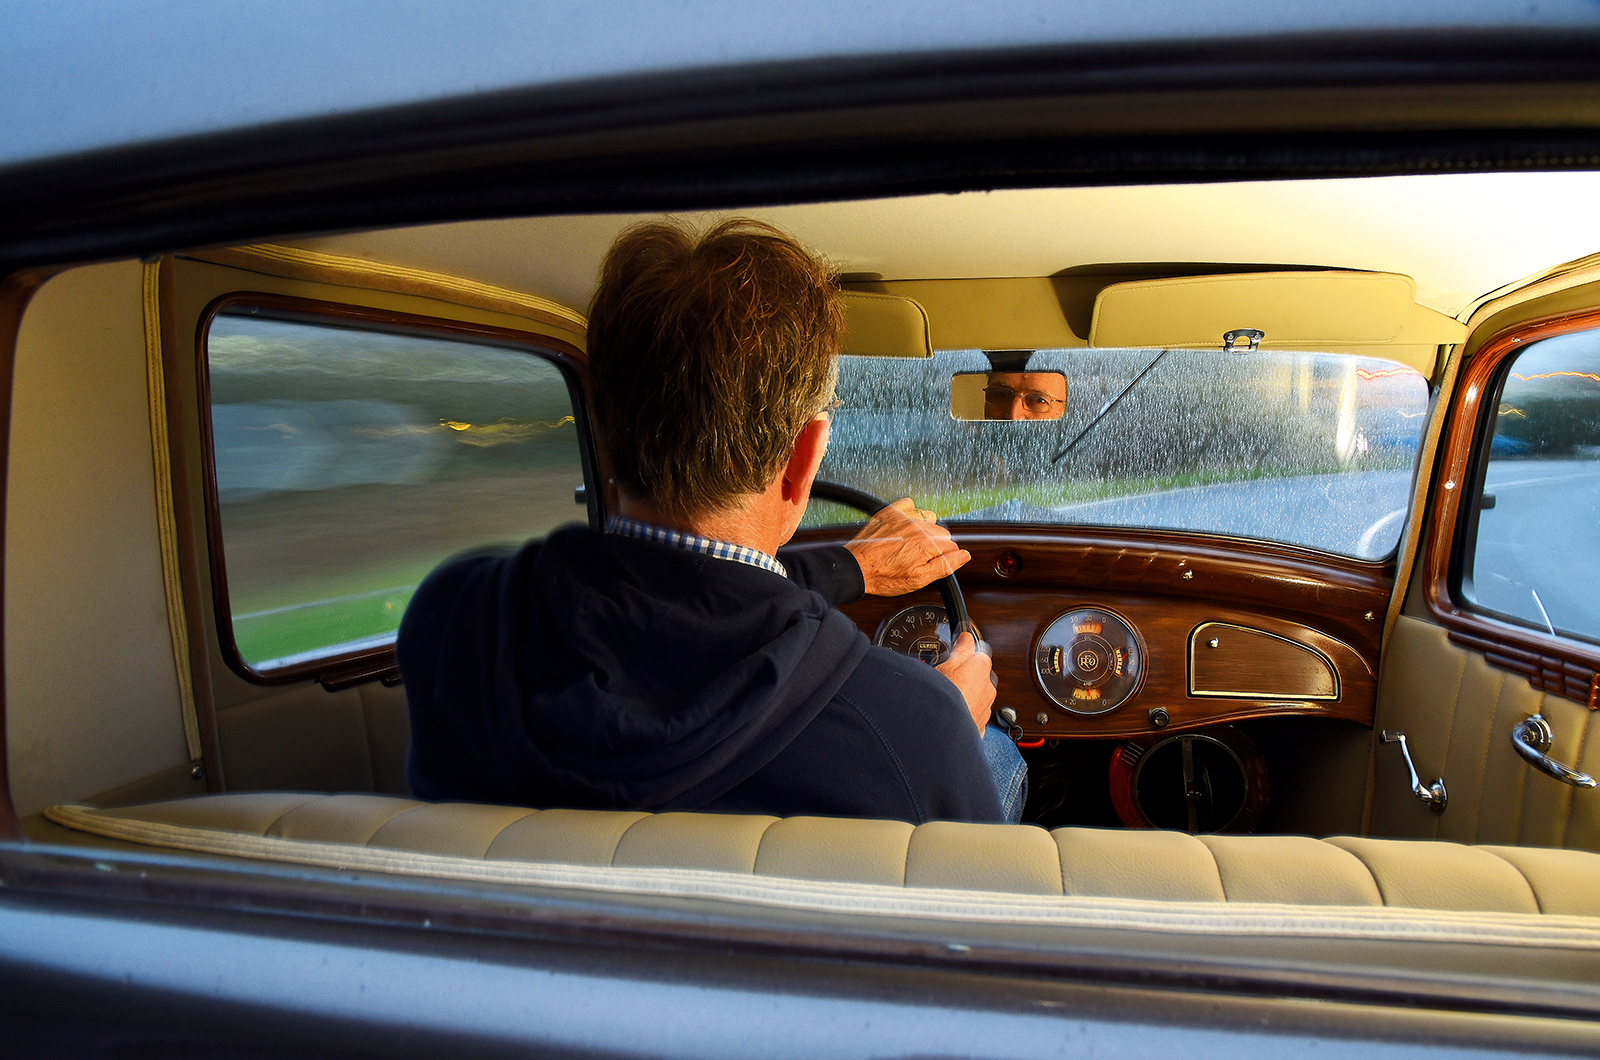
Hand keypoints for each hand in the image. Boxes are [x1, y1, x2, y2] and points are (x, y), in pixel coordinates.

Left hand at [844, 497, 969, 596]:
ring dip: (924, 530)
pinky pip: (909, 505)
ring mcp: (903, 518)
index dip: (944, 558)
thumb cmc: (883, 576)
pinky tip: (904, 527)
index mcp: (926, 544)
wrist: (855, 568)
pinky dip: (911, 514)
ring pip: (928, 519)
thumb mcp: (918, 580)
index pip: (952, 547)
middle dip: (935, 545)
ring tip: (910, 545)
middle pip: (942, 533)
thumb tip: (963, 556)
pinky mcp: (890, 512)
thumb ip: (944, 566)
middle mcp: (917, 527)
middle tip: (918, 558)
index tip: (932, 564)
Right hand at [935, 632, 995, 732]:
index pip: (979, 653)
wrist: (941, 731)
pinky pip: (974, 715)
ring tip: (946, 699)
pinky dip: (966, 714)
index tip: (953, 656)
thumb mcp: (945, 665)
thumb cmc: (942, 697)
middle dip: (966, 676)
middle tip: (945, 679)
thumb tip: (967, 637)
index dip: (965, 654)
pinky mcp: (981, 727)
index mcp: (982, 668)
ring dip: (966, 696)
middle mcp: (989, 688)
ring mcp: (986, 708)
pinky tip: (951, 714)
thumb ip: (960, 649)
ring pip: (977, 696)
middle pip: (979, 676)